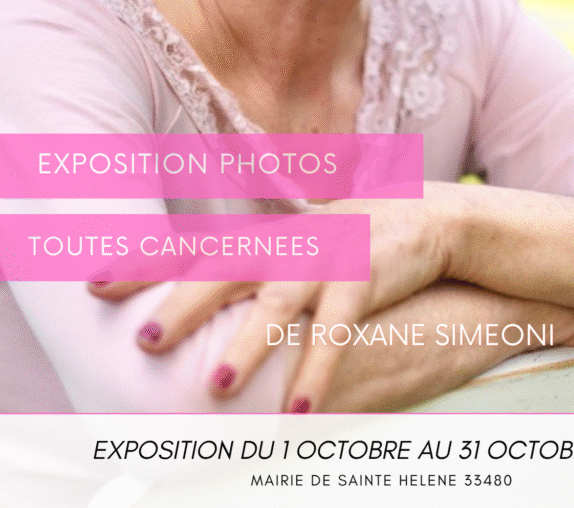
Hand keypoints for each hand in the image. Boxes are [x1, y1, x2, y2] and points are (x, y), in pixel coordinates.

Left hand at [88, 194, 457, 409]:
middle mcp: (286, 244)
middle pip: (225, 270)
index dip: (145, 265)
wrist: (425, 216)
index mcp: (264, 238)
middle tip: (144, 340)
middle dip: (183, 304)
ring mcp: (325, 260)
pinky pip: (337, 331)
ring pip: (277, 303)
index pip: (194, 249)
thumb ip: (253, 268)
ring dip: (246, 345)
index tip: (95, 284)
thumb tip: (200, 302)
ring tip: (214, 386)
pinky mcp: (364, 279)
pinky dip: (318, 368)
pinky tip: (300, 409)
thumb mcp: (296, 248)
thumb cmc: (348, 241)